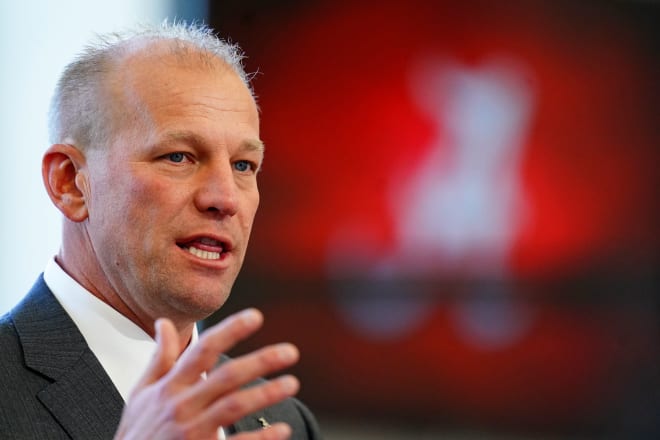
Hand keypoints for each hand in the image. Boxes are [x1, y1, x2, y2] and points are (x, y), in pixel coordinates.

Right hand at [114, 309, 299, 439]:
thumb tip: (163, 322)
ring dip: (265, 394)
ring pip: (233, 407)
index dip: (230, 331)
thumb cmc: (138, 432)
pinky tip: (281, 429)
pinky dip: (260, 439)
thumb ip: (159, 358)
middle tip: (291, 352)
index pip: (202, 350)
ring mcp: (191, 433)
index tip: (256, 316)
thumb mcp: (142, 393)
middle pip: (226, 377)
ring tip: (291, 383)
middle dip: (260, 362)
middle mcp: (181, 406)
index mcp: (170, 386)